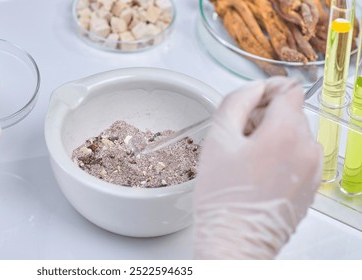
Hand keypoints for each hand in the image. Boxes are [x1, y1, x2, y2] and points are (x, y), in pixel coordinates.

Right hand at [193, 77, 322, 258]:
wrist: (236, 240)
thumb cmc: (224, 198)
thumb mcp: (218, 139)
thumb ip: (236, 102)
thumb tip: (252, 89)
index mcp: (286, 133)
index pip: (288, 89)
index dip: (265, 91)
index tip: (249, 103)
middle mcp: (308, 150)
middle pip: (290, 113)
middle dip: (264, 117)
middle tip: (237, 139)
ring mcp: (313, 170)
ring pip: (295, 135)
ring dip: (272, 138)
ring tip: (246, 161)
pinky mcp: (311, 187)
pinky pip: (298, 157)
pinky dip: (280, 157)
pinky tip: (257, 174)